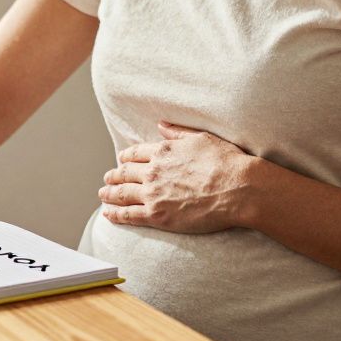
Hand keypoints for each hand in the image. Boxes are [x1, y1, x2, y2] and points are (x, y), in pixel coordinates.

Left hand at [98, 121, 259, 233]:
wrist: (238, 188)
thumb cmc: (226, 162)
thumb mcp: (201, 138)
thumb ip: (177, 133)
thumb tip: (161, 125)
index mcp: (163, 151)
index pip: (135, 154)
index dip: (125, 158)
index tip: (121, 160)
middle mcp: (153, 171)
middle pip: (124, 173)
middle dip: (113, 175)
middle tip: (107, 178)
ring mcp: (153, 194)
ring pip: (122, 193)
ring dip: (109, 193)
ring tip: (103, 194)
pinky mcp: (157, 215)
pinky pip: (129, 215)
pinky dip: (115, 214)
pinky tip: (108, 213)